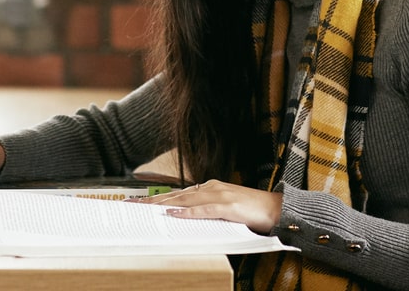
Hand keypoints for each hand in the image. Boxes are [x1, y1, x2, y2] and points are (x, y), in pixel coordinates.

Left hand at [136, 179, 283, 233]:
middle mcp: (211, 188)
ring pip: (184, 200)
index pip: (177, 194)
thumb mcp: (224, 211)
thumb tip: (184, 219)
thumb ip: (206, 212)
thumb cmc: (252, 211)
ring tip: (144, 209)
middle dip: (151, 200)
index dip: (156, 198)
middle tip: (131, 205)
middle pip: (175, 195)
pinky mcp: (228, 206)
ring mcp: (219, 195)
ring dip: (162, 205)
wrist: (277, 209)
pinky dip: (187, 212)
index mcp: (209, 188)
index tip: (137, 202)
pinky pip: (203, 210)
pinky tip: (173, 214)